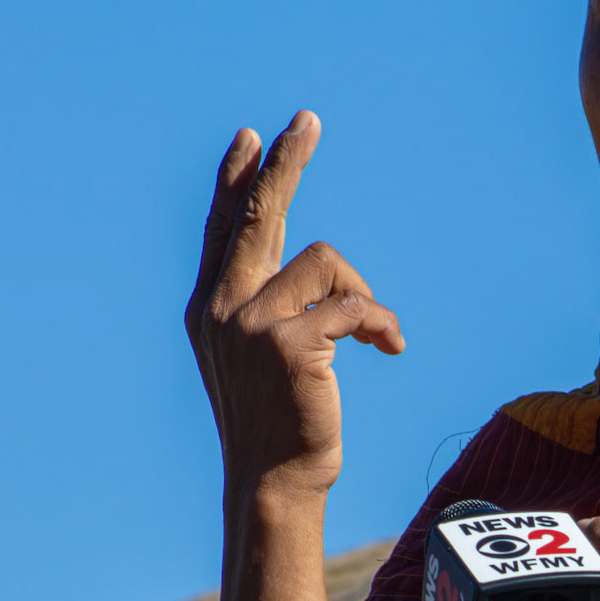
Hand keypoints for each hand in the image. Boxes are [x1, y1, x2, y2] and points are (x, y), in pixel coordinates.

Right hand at [185, 113, 403, 500]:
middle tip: (309, 119)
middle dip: (286, 163)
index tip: (254, 137)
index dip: (239, 180)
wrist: (273, 481)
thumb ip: (270, 309)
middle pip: (257, 213)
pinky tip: (390, 349)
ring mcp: (250, 324)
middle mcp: (219, 309)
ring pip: (325, 262)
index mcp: (209, 308)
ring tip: (374, 334)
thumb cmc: (279, 423)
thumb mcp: (260, 358)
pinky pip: (353, 305)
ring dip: (362, 294)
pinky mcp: (289, 344)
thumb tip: (311, 268)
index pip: (224, 228)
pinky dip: (381, 323)